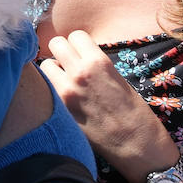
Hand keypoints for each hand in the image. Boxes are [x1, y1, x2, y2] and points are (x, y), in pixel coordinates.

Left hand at [39, 30, 179, 182]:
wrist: (137, 147)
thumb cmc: (134, 114)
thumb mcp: (118, 79)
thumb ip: (95, 66)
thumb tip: (76, 57)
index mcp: (99, 62)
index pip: (76, 35)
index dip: (79, 44)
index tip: (82, 54)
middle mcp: (79, 73)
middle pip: (55, 43)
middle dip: (62, 51)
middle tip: (69, 64)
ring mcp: (66, 91)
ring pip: (44, 64)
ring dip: (53, 70)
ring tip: (64, 81)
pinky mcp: (60, 109)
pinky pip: (45, 88)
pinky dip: (50, 88)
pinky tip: (61, 98)